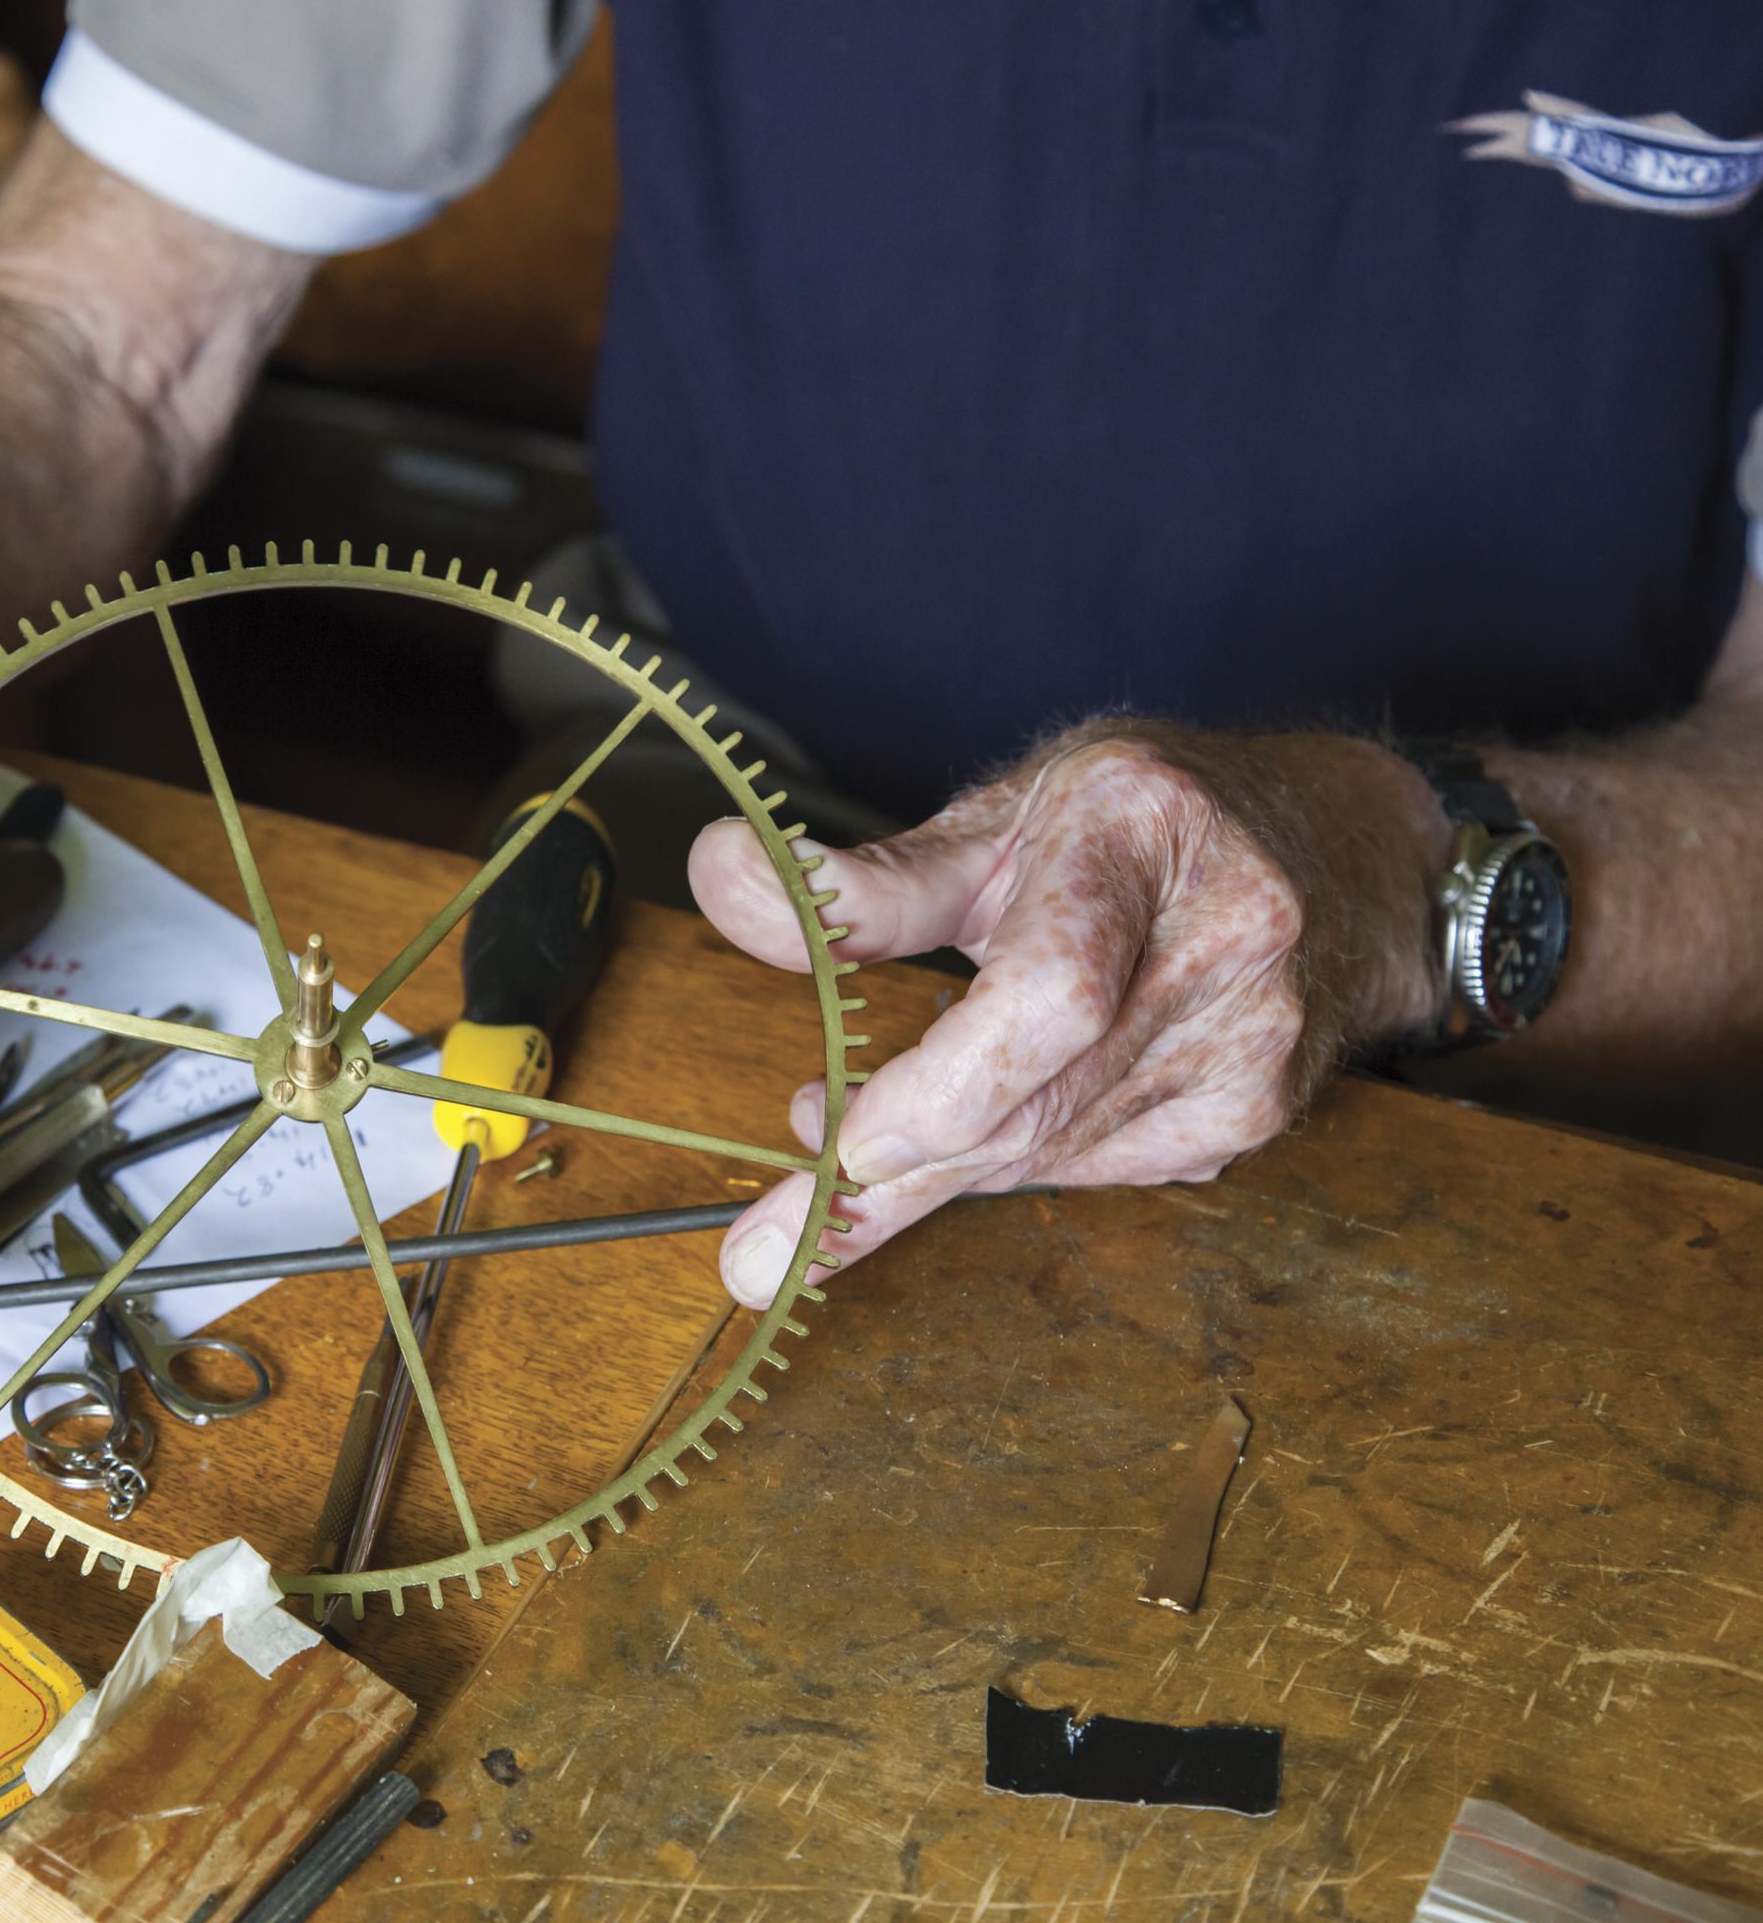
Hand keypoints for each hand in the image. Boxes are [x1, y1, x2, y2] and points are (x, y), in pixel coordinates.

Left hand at [688, 725, 1438, 1300]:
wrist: (1345, 858)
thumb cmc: (1146, 824)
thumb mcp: (1006, 816)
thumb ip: (865, 879)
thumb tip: (722, 875)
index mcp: (1140, 838)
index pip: (1050, 995)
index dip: (944, 1087)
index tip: (840, 1144)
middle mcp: (1222, 941)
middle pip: (1037, 1106)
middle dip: (889, 1187)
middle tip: (766, 1251)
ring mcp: (1253, 1042)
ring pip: (1048, 1153)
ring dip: (936, 1165)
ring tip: (857, 1136)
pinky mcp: (1253, 1117)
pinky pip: (1093, 1167)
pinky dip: (1016, 1154)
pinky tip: (992, 1112)